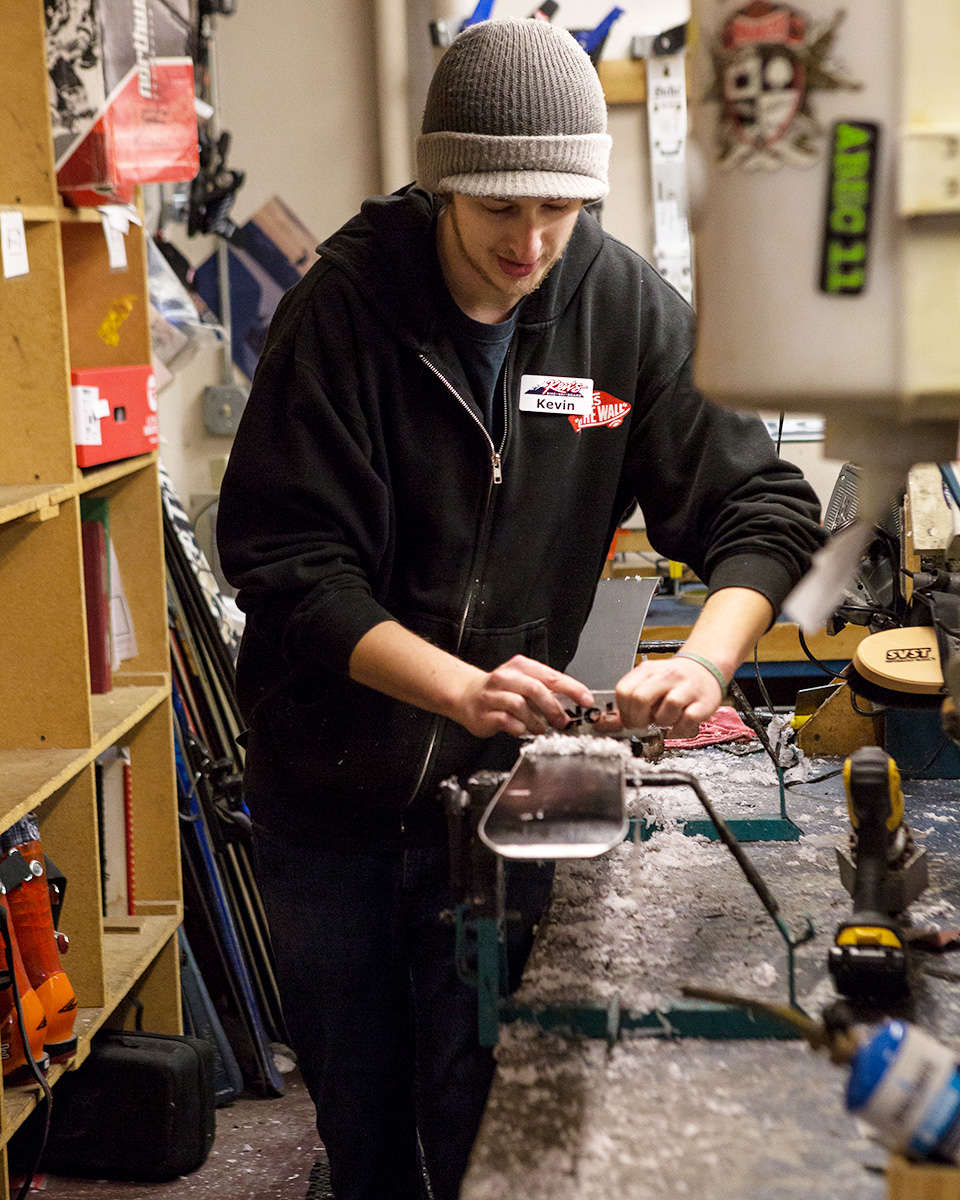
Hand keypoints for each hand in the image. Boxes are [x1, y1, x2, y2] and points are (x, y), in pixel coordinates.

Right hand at [452, 655, 594, 738]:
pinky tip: (522, 729)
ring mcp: (493, 694)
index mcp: (520, 666)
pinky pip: (506, 721)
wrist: (466, 695)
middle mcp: (505, 677)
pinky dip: (519, 727)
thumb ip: (546, 691)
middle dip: (553, 708)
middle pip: (535, 689)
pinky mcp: (484, 712)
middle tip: (562, 721)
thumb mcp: (524, 682)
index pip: (552, 676)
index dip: (572, 689)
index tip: (586, 700)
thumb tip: (574, 704)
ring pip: (520, 705)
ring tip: (540, 728)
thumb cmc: (501, 690)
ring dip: (536, 721)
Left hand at [615, 655, 723, 738]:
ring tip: (665, 720)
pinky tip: (677, 726)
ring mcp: (686, 689)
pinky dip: (678, 730)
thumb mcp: (650, 680)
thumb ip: (633, 697)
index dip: (623, 710)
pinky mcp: (703, 703)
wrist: (705, 669)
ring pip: (664, 712)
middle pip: (640, 699)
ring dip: (661, 723)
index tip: (629, 719)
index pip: (624, 691)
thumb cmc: (674, 680)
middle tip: (643, 724)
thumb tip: (616, 721)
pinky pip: (686, 721)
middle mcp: (667, 676)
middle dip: (637, 720)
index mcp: (648, 670)